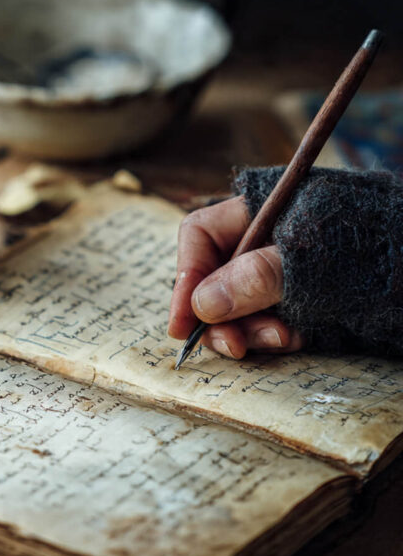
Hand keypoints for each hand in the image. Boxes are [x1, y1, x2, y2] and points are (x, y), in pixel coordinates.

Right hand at [167, 196, 303, 358]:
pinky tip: (298, 337)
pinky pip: (268, 321)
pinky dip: (276, 335)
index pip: (199, 237)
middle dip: (222, 318)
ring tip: (285, 338)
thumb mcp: (312, 256)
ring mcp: (276, 268)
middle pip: (213, 279)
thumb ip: (257, 277)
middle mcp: (258, 238)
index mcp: (255, 208)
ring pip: (239, 308)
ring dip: (253, 332)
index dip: (184, 282)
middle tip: (235, 347)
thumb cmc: (375, 242)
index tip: (181, 326)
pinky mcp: (297, 296)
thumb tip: (200, 306)